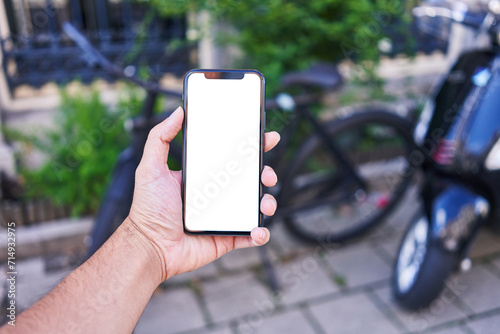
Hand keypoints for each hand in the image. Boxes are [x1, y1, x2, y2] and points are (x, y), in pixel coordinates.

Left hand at [125, 107, 279, 281]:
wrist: (150, 246)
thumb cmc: (148, 210)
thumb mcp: (150, 168)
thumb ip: (159, 138)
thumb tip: (178, 112)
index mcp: (204, 176)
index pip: (232, 158)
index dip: (252, 148)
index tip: (267, 138)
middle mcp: (217, 194)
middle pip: (250, 180)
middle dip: (266, 174)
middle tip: (267, 174)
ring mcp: (224, 216)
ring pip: (255, 207)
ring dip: (267, 203)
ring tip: (264, 205)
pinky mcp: (227, 237)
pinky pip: (250, 235)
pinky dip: (260, 233)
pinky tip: (258, 230)